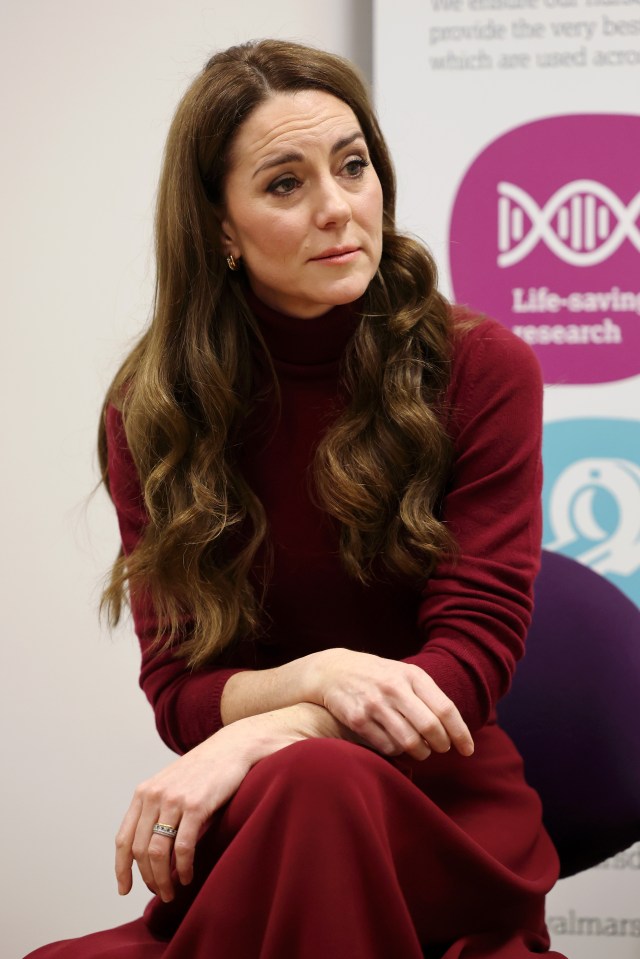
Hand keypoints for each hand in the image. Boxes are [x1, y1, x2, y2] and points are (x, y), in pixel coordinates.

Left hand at [115, 704, 345, 901]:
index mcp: (145, 792)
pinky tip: (189, 876)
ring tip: (173, 892)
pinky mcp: (196, 805)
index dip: (121, 868)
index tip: (125, 889)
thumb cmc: (207, 771)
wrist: (234, 746)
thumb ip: (160, 814)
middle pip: (139, 850)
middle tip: (161, 894)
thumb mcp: (175, 787)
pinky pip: (182, 847)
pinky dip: (183, 868)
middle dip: (148, 878)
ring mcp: (174, 799)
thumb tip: (155, 858)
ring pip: (157, 852)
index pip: (123, 838)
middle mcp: (154, 795)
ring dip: (163, 879)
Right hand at [304, 649, 473, 760]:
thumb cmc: (379, 676)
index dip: (460, 733)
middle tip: (441, 749)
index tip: (468, 750)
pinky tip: (396, 744)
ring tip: (420, 750)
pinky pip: (387, 747)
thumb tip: (456, 729)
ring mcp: (375, 704)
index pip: (445, 709)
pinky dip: (397, 751)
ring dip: (421, 752)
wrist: (333, 671)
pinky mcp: (357, 719)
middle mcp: (394, 688)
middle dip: (441, 745)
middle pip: (431, 728)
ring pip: (409, 742)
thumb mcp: (405, 675)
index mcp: (412, 675)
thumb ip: (429, 697)